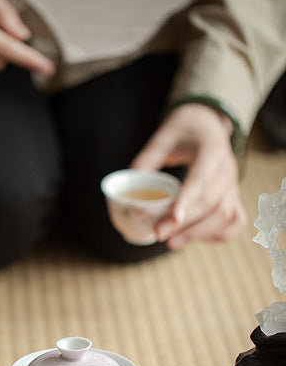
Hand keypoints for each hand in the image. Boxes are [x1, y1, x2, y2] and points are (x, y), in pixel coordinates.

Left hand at [130, 103, 247, 247]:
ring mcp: (233, 184)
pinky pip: (236, 220)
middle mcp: (227, 168)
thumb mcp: (163, 137)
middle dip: (185, 222)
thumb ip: (147, 160)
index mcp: (212, 149)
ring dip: (199, 233)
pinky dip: (221, 234)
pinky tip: (199, 239)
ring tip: (172, 243)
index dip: (188, 199)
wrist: (207, 122)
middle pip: (212, 202)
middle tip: (158, 234)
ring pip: (225, 214)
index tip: (172, 218)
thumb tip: (129, 190)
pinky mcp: (233, 195)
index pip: (202, 178)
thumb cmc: (184, 130)